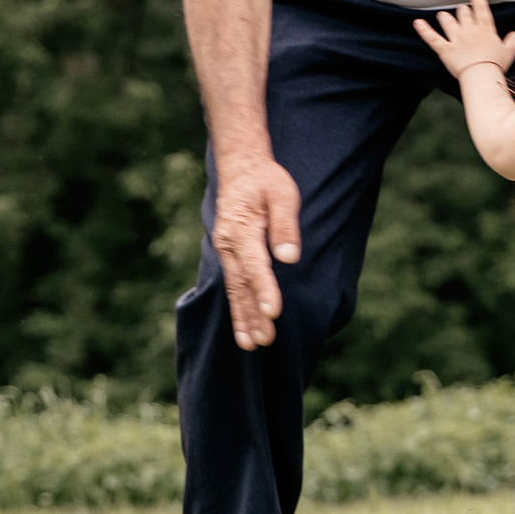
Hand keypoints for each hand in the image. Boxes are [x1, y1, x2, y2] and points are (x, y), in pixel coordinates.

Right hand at [212, 154, 301, 350]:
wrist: (240, 167)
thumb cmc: (265, 180)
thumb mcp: (282, 194)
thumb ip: (285, 225)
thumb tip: (289, 257)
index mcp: (241, 228)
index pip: (255, 265)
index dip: (265, 289)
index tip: (274, 312)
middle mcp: (228, 244)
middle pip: (241, 285)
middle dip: (253, 315)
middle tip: (265, 341)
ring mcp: (225, 252)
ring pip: (234, 291)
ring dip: (243, 319)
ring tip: (252, 346)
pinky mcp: (229, 256)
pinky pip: (232, 287)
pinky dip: (238, 310)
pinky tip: (243, 332)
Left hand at [411, 0, 514, 79]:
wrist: (482, 75)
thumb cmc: (497, 65)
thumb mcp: (509, 52)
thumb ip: (512, 42)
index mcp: (485, 30)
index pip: (481, 10)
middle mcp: (469, 31)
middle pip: (463, 14)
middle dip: (462, 11)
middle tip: (462, 10)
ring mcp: (456, 39)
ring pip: (448, 22)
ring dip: (445, 18)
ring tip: (443, 15)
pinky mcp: (445, 49)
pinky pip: (433, 38)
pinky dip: (424, 30)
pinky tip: (417, 23)